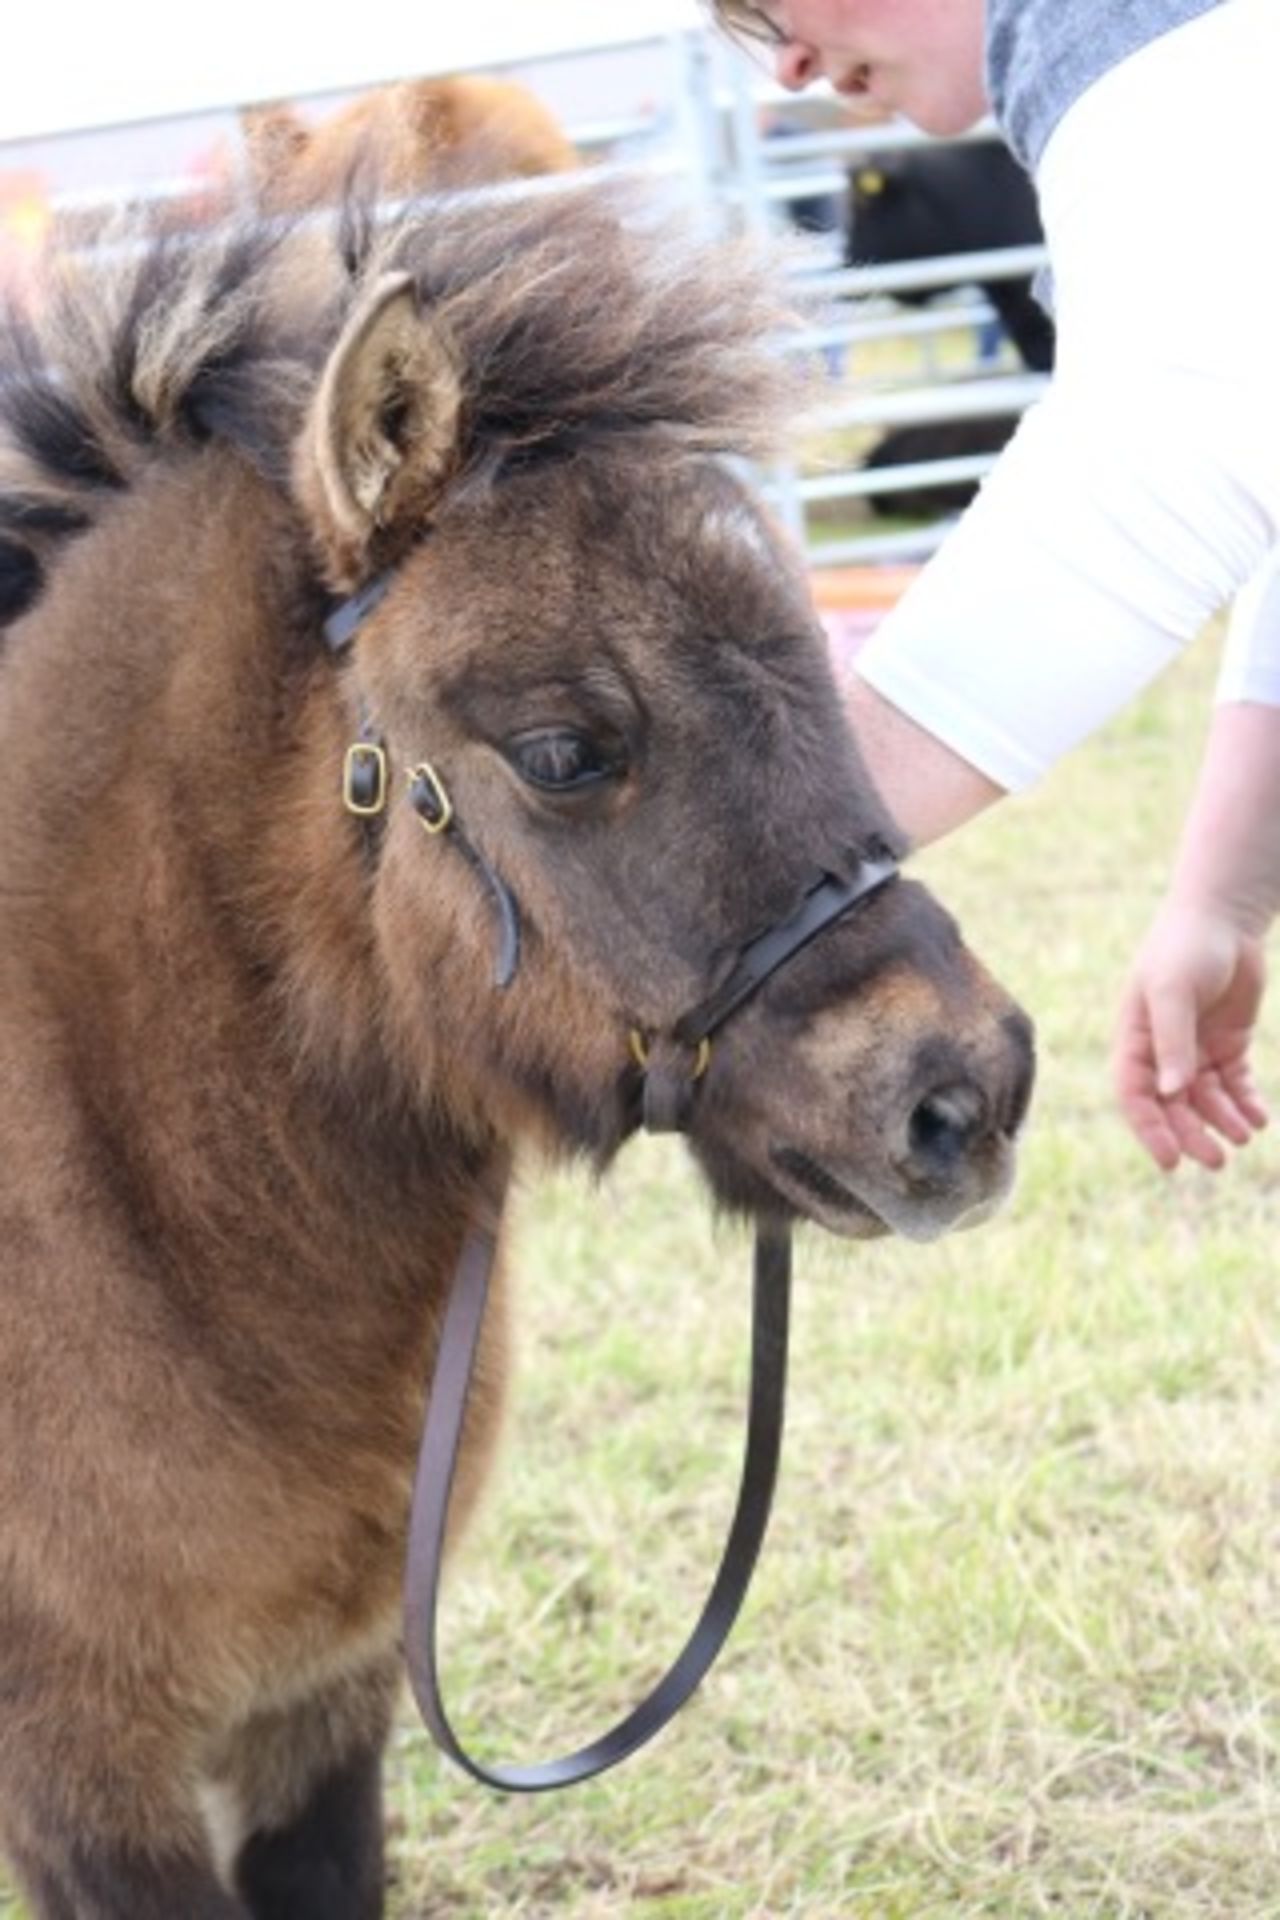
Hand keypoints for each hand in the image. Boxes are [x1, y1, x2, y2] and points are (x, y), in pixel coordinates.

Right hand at [1113, 902, 1269, 1170]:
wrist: (1224, 918)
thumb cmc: (1185, 948)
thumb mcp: (1173, 990)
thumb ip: (1172, 1040)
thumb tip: (1171, 1091)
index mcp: (1135, 1040)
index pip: (1135, 1095)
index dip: (1150, 1130)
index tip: (1171, 1160)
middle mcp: (1162, 1051)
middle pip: (1173, 1106)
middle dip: (1193, 1135)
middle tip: (1217, 1161)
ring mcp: (1195, 1049)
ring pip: (1206, 1100)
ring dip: (1223, 1121)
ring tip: (1245, 1135)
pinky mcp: (1228, 1044)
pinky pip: (1235, 1084)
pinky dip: (1246, 1103)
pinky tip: (1260, 1118)